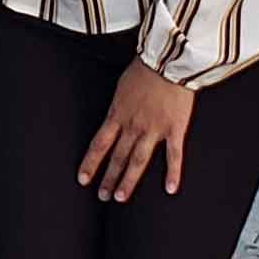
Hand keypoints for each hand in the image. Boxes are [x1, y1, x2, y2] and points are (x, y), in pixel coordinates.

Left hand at [78, 59, 195, 201]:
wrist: (168, 60)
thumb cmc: (144, 69)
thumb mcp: (121, 87)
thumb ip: (117, 106)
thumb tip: (113, 116)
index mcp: (117, 115)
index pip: (99, 145)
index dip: (90, 164)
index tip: (83, 179)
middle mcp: (133, 126)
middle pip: (117, 157)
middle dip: (108, 178)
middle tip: (102, 196)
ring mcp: (154, 129)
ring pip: (138, 161)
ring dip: (129, 181)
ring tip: (121, 197)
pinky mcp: (175, 129)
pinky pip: (174, 155)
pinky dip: (173, 173)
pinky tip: (170, 189)